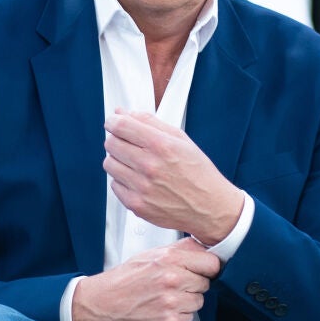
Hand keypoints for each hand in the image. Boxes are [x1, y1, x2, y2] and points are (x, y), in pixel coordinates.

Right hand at [72, 239, 222, 320]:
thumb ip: (178, 250)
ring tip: (165, 299)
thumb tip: (202, 246)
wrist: (100, 304)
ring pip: (198, 302)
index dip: (208, 268)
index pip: (211, 263)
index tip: (204, 270)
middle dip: (194, 285)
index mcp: (169, 259)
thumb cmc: (123, 280)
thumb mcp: (150, 255)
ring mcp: (172, 302)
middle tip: (175, 286)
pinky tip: (162, 311)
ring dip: (186, 302)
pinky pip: (188, 319)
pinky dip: (178, 317)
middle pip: (206, 283)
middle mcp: (172, 279)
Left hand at [103, 110, 243, 244]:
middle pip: (110, 143)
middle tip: (128, 144)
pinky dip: (123, 181)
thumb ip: (149, 122)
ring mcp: (141, 187)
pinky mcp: (136, 205)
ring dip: (118, 160)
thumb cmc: (198, 173)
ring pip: (109, 164)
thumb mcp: (180, 139)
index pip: (120, 126)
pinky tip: (139, 180)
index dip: (113, 121)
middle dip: (116, 139)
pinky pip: (115, 185)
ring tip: (136, 163)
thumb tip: (123, 112)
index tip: (114, 123)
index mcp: (161, 145)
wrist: (209, 207)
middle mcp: (149, 166)